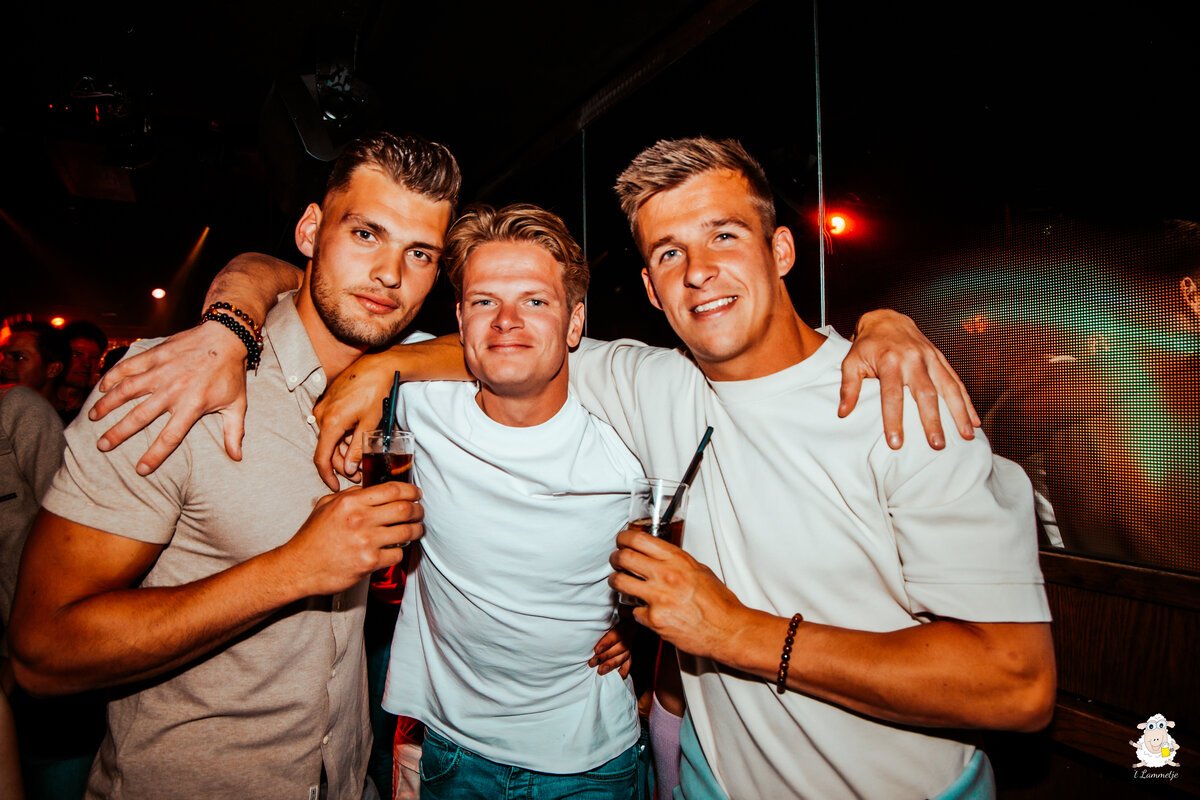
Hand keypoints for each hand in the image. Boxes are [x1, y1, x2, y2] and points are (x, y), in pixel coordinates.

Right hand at [90, 321, 249, 474]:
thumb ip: (233, 432)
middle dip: (118, 433)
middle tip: (101, 446)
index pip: (170, 437)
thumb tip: (236, 457)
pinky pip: (129, 367)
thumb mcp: (237, 404)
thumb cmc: (231, 373)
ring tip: (93, 418)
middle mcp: (173, 390)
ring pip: (127, 391)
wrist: (226, 336)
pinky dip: (113, 376)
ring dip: (108, 405)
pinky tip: (101, 387)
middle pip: (140, 417)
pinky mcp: (155, 355)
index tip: (140, 470)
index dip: (155, 455)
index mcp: (193, 405)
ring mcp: (161, 371)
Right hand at [283, 481, 423, 596]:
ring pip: (406, 532)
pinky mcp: (369, 562)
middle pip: (405, 509)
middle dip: (418, 510)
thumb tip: (371, 489)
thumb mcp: (326, 506)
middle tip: (419, 512)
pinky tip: (395, 549)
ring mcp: (366, 541)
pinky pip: (397, 554)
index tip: (417, 494)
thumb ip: (349, 495)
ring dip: (415, 531)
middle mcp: (360, 519)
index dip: (410, 491)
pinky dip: (399, 552)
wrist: (299, 567)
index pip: (392, 489)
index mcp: (351, 502)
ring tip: (415, 530)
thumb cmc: (312, 537)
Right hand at [313, 351, 402, 490]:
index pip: (322, 458)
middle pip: (327, 450)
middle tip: (360, 473)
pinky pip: (332, 426)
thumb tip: (350, 469)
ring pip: (330, 439)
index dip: (327, 476)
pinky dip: (343, 436)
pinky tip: (358, 437)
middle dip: (342, 464)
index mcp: (331, 422)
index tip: (335, 486)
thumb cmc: (376, 391)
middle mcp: (322, 415)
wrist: (377, 365)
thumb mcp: (371, 424)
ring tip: (363, 455)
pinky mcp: (328, 403)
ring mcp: (323, 408)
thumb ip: (358, 448)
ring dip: (344, 450)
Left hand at [588, 620, 633, 677]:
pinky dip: (624, 671)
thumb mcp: (607, 617)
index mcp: (623, 624)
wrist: (627, 617)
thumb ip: (601, 623)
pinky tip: (618, 676)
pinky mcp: (630, 653)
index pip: (616, 635)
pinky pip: (629, 663)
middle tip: (593, 663)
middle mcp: (629, 634)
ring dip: (611, 664)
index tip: (596, 650)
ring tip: (600, 671)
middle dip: (605, 656)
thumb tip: (586, 627)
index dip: (606, 643)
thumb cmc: (610, 617)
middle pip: (620, 648)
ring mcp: (631, 645)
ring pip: (624, 656)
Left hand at [608, 529, 746, 660]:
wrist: (728, 630)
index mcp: (677, 559)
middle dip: (615, 558)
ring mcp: (658, 597)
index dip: (624, 538)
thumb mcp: (700, 570)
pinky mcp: (654, 619)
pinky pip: (633, 611)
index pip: (638, 539)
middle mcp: (666, 575)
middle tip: (616, 561)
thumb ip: (677, 562)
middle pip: (623, 557)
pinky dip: (637, 611)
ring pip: (619, 582)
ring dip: (616, 581)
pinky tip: (646, 611)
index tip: (621, 541)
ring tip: (620, 583)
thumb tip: (659, 556)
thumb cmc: (719, 603)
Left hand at [838, 309, 979, 449]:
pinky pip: (957, 381)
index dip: (894, 420)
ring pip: (949, 387)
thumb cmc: (867, 345)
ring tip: (966, 436)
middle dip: (933, 421)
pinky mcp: (941, 358)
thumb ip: (848, 387)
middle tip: (937, 445)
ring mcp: (931, 358)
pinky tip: (973, 421)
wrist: (886, 319)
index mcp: (890, 361)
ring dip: (959, 413)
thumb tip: (844, 413)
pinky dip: (967, 402)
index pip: (892, 395)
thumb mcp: (851, 362)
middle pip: (925, 393)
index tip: (896, 443)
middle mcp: (913, 359)